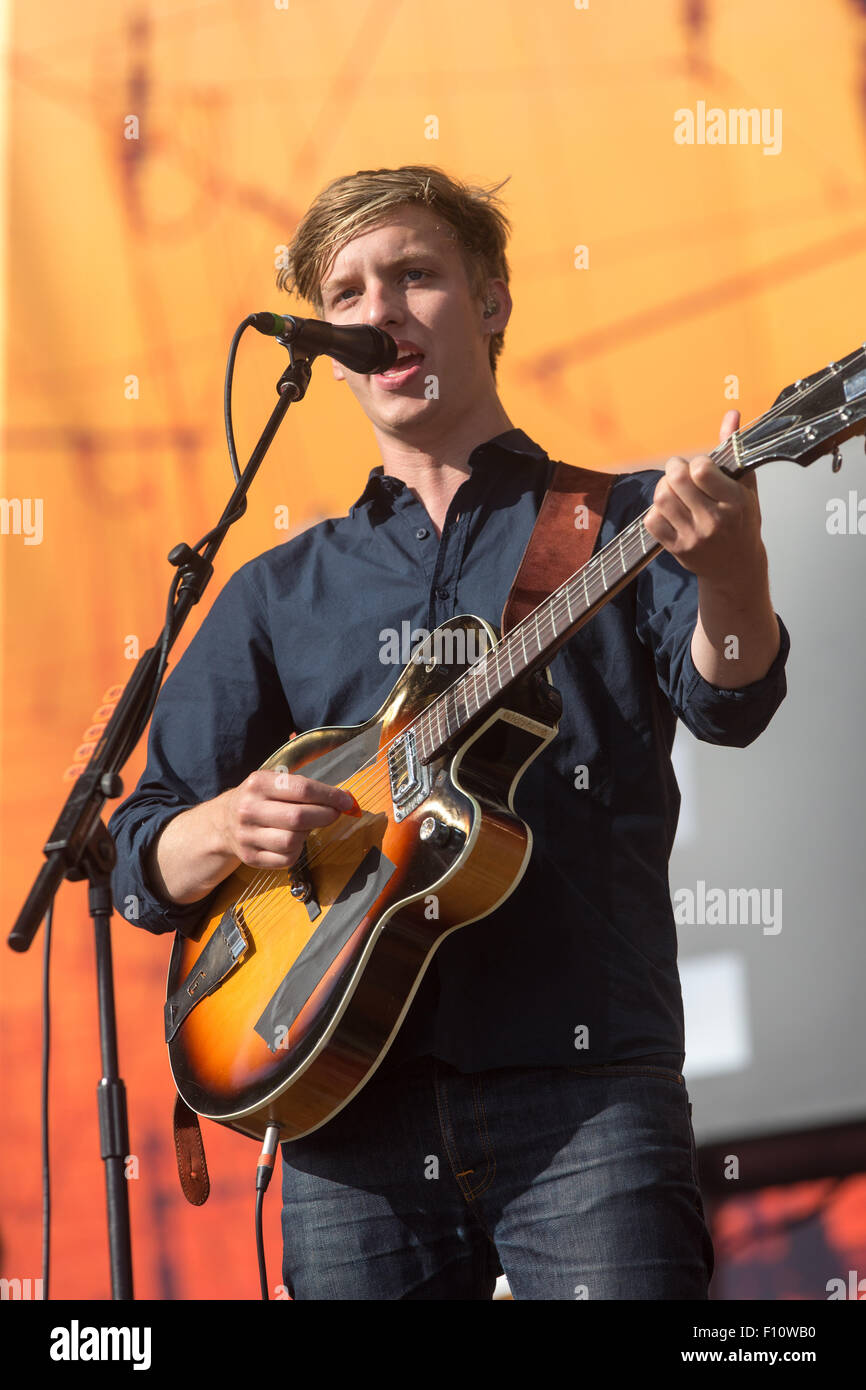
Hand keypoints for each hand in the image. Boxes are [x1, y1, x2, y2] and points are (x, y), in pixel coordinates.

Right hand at [218, 769, 358, 869]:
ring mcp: (247, 835)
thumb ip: (304, 787)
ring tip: (307, 826)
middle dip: (325, 816)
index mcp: (258, 783)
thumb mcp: (273, 782)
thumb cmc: (260, 799)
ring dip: (308, 834)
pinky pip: (286, 859)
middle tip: (334, 814)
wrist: (224, 822)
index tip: (345, 801)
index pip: (302, 789)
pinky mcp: (250, 857)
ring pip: (292, 841)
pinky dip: (297, 851)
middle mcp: (249, 809)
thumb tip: (342, 799)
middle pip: (298, 817)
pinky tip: (294, 841)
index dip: (329, 796)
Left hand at [644, 409, 766, 587]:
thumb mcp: (745, 487)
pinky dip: (655, 511)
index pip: (702, 470)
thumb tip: (731, 415)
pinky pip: (651, 520)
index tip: (701, 467)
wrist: (737, 567)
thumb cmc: (742, 522)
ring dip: (663, 488)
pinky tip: (669, 510)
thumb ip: (734, 449)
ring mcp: (694, 537)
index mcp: (735, 501)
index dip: (696, 463)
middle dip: (674, 469)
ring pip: (662, 499)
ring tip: (674, 489)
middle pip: (677, 481)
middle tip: (680, 471)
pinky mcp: (676, 549)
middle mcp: (715, 520)